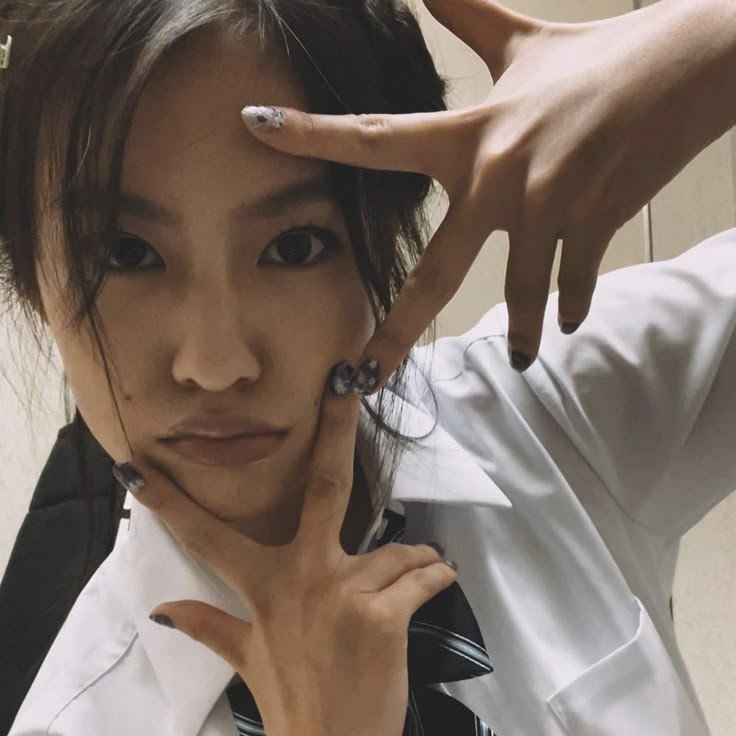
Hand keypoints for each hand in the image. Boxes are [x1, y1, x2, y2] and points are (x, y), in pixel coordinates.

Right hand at [112, 365, 456, 735]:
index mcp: (263, 586)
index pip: (207, 538)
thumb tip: (161, 609)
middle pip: (326, 487)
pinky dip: (436, 577)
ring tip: (414, 578)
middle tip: (342, 383)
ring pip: (396, 550)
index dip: (171, 504)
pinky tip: (441, 579)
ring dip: (410, 563)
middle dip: (335, 430)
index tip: (138, 470)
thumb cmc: (291, 700)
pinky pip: (422, 576)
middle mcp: (303, 577)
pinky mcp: (385, 614)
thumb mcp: (246, 659)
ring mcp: (345, 593)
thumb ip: (208, 626)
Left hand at [240, 0, 735, 376]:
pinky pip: (571, 282)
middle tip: (363, 375)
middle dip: (396, 330)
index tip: (253, 126)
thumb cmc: (596, 58)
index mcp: (469, 135)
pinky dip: (569, 306)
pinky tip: (566, 323)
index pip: (374, 139)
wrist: (685, 66)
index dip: (310, 133)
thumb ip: (467, 16)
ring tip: (518, 360)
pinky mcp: (593, 224)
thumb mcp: (521, 41)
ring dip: (519, 331)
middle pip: (435, 271)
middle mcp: (498, 178)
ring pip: (520, 291)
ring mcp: (547, 207)